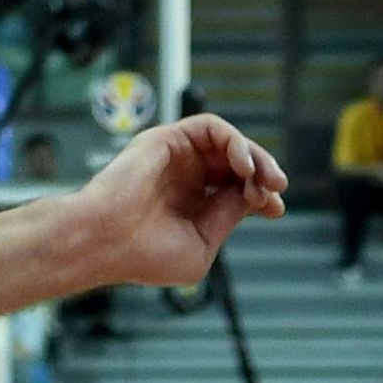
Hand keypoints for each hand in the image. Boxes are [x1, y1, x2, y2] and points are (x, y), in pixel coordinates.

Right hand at [70, 114, 286, 291]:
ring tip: (266, 179)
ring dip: (254, 157)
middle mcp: (186, 178)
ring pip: (228, 143)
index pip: (236, 190)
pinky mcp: (169, 138)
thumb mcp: (202, 245)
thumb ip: (229, 218)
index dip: (261, 195)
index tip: (276, 209)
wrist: (105, 242)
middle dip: (263, 174)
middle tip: (278, 188)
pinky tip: (243, 165)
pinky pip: (211, 127)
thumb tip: (256, 195)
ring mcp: (178, 157)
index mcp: (191, 206)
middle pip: (236, 164)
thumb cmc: (143, 255)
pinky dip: (234, 142)